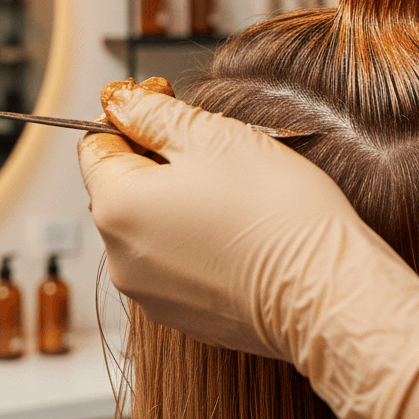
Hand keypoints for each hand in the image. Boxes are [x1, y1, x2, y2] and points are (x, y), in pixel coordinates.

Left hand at [80, 84, 365, 357]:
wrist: (323, 291)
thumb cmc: (273, 210)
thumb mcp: (211, 136)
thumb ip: (153, 114)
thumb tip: (121, 102)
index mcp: (117, 207)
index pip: (95, 145)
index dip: (129, 115)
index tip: (165, 102)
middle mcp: (121, 258)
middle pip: (119, 186)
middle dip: (154, 157)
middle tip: (207, 141)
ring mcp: (150, 293)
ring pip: (148, 224)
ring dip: (176, 197)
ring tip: (232, 187)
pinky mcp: (184, 315)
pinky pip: (174, 262)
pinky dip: (194, 238)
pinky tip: (238, 227)